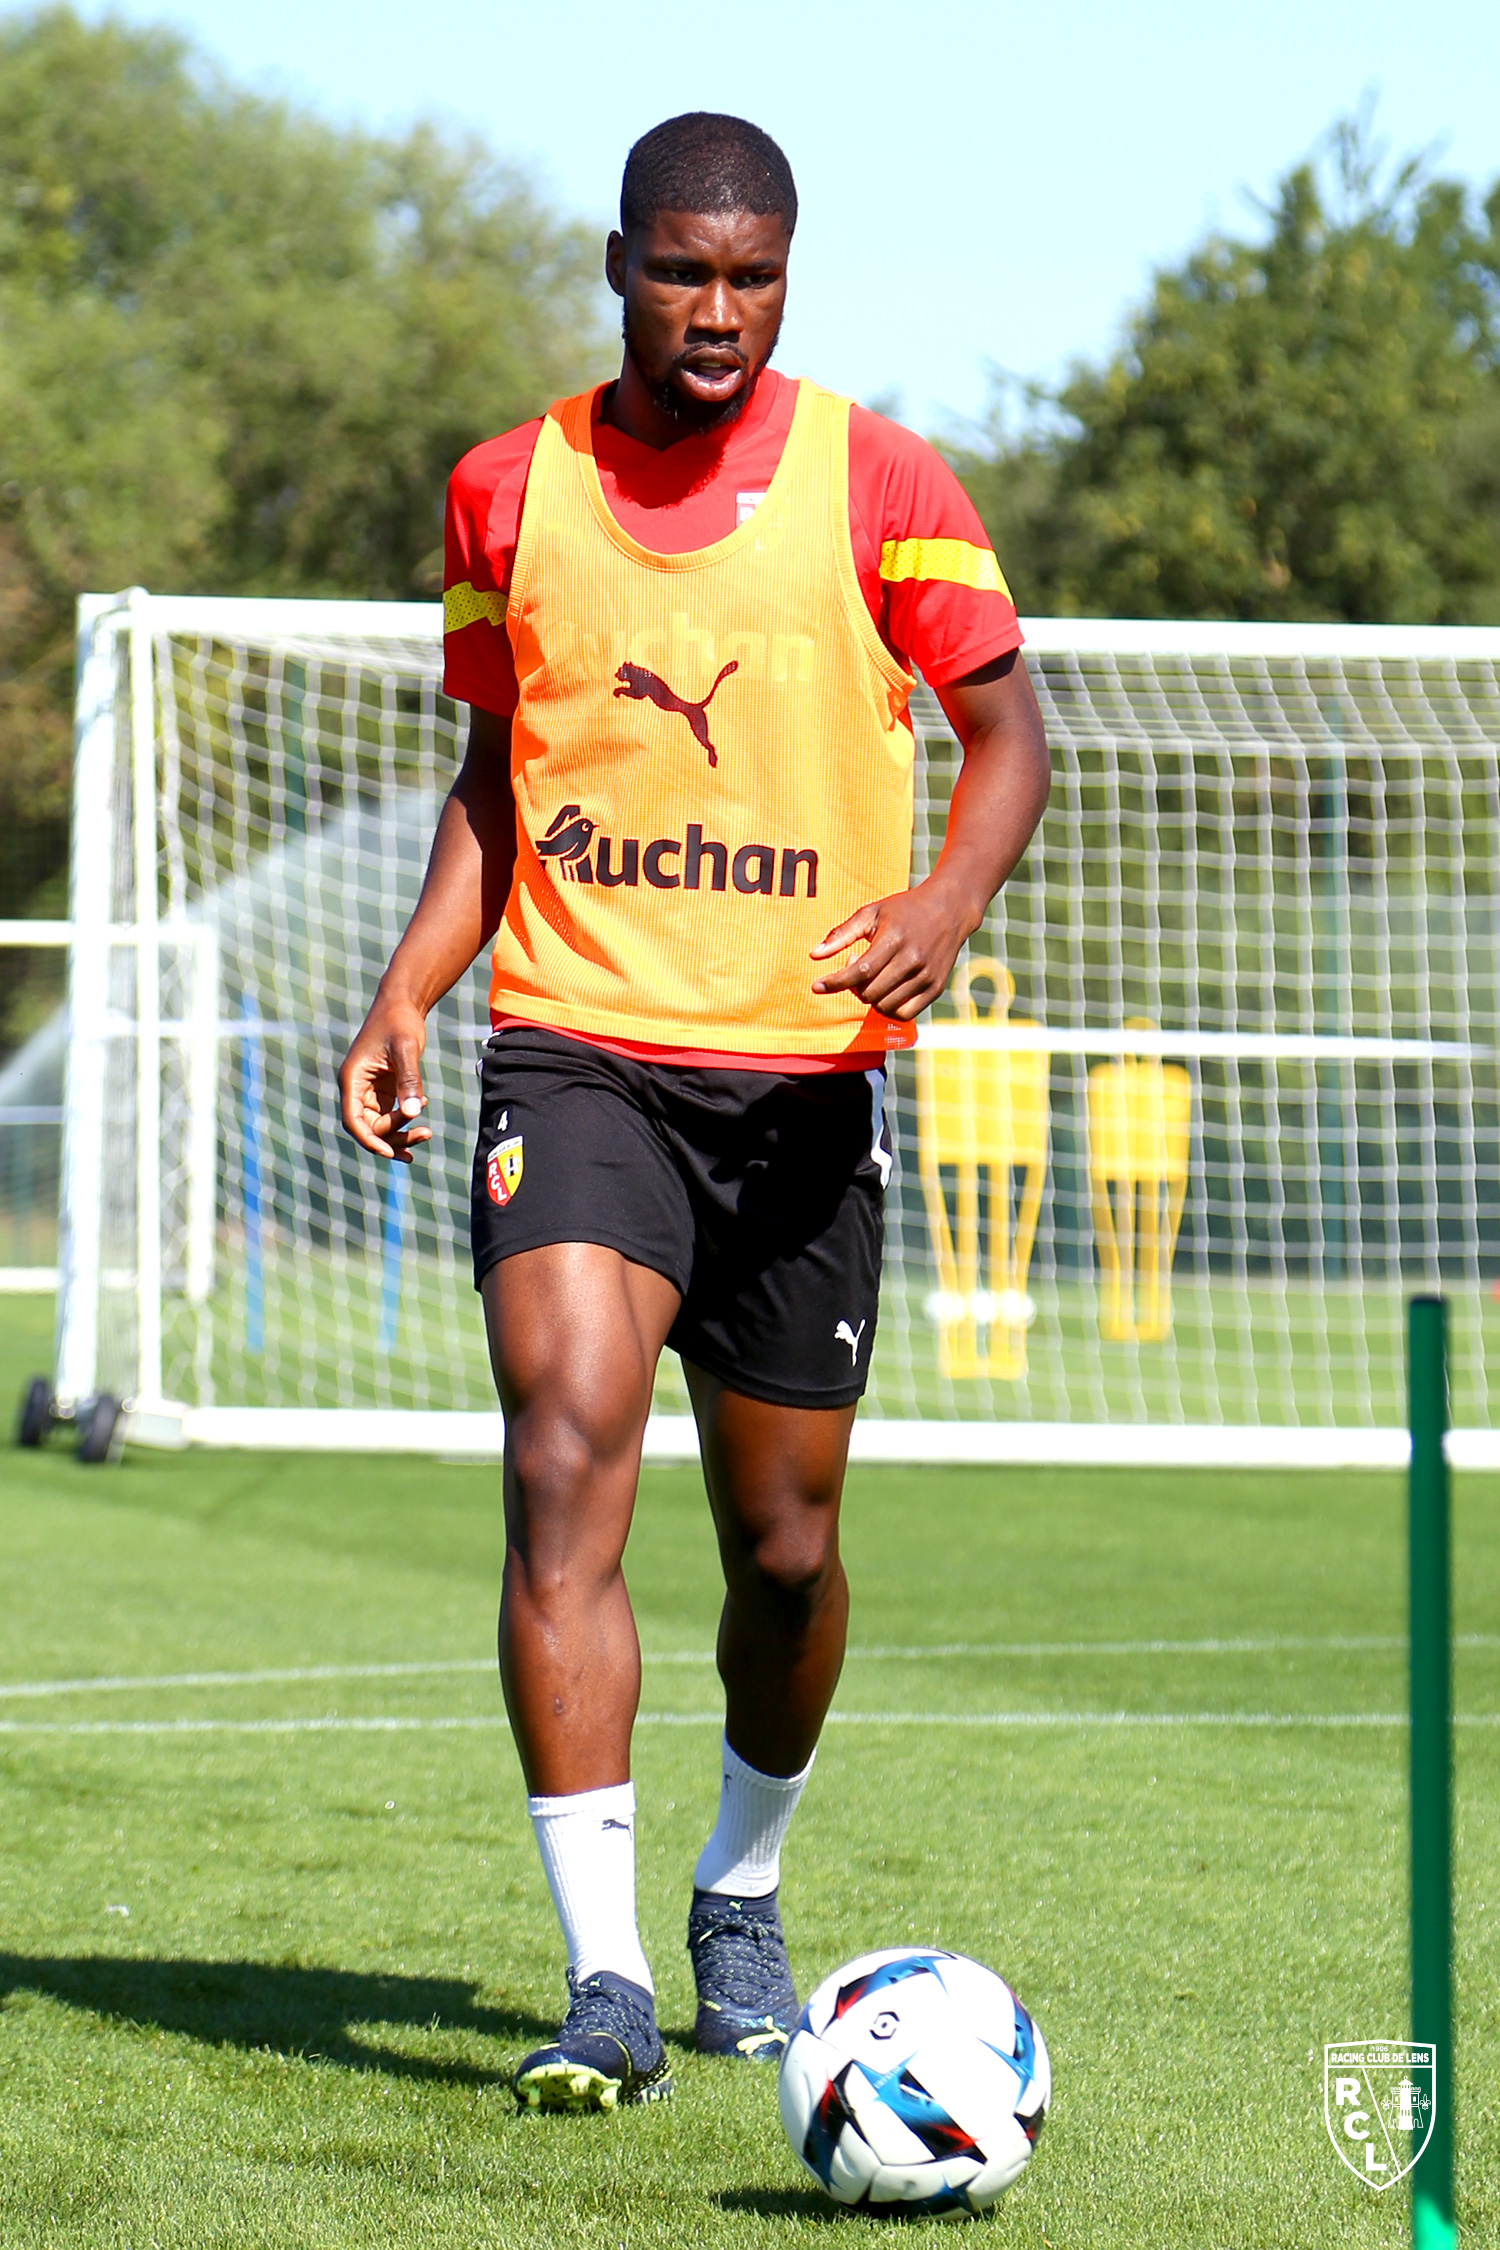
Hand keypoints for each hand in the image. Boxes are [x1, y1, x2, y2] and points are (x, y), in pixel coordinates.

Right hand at [338, 990, 431, 1162]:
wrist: (402, 1003)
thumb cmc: (399, 1021)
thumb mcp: (406, 1048)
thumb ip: (409, 1079)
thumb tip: (414, 1113)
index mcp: (352, 1079)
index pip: (353, 1120)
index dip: (368, 1140)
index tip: (388, 1153)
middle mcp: (356, 1088)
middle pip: (369, 1127)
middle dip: (394, 1136)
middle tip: (425, 1134)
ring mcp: (369, 1090)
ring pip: (380, 1124)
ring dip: (401, 1132)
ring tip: (427, 1134)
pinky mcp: (383, 1089)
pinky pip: (390, 1114)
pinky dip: (406, 1118)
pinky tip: (423, 1108)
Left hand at [810, 877, 974, 1020]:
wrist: (949, 909)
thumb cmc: (904, 910)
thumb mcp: (872, 913)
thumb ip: (842, 934)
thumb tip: (813, 955)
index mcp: (895, 939)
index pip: (860, 971)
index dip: (836, 982)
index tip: (817, 986)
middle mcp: (913, 960)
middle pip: (870, 992)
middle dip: (853, 986)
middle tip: (857, 965)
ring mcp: (926, 977)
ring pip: (884, 1006)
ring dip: (870, 996)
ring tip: (874, 975)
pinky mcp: (935, 988)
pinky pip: (904, 1014)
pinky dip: (888, 1008)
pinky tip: (886, 989)